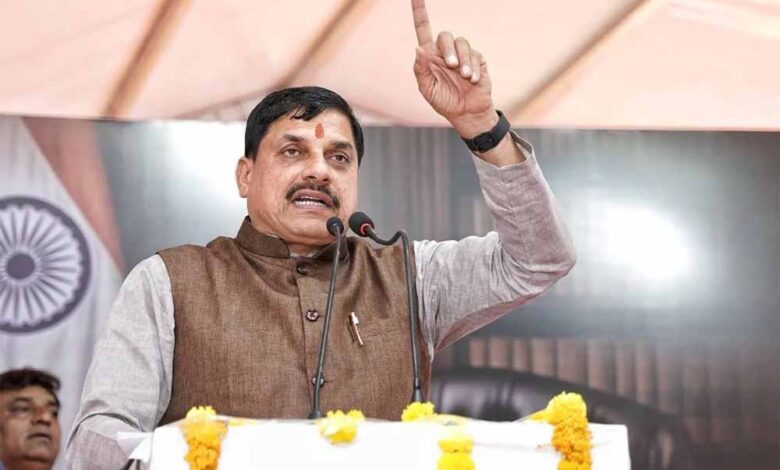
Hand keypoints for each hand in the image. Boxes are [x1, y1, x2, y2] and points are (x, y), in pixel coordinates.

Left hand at [411, 0, 496, 136]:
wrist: (466, 113)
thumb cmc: (444, 101)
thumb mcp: (427, 89)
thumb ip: (420, 69)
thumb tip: (417, 49)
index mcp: (430, 56)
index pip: (423, 29)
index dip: (419, 12)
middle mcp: (445, 51)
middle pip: (445, 36)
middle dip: (448, 50)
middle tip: (451, 66)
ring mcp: (462, 55)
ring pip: (462, 42)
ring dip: (462, 59)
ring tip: (464, 76)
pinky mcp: (477, 60)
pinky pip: (475, 55)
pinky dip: (473, 68)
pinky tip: (472, 81)